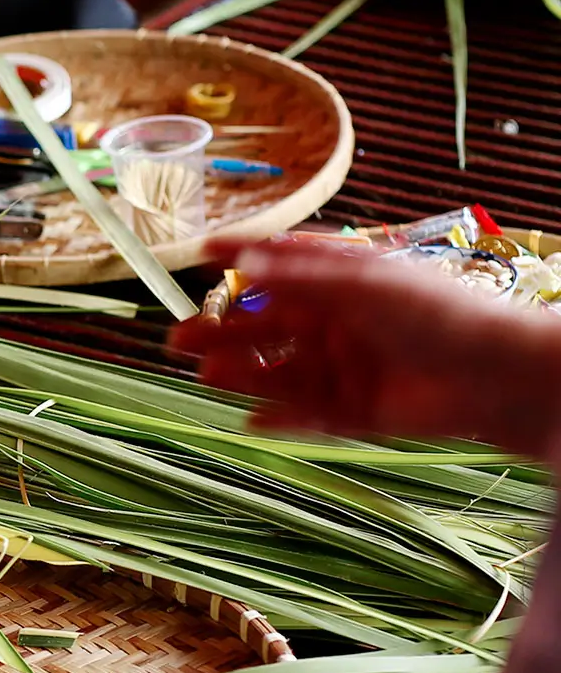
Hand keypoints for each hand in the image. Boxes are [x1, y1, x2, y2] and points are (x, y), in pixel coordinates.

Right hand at [169, 239, 560, 456]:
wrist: (495, 375)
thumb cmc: (437, 312)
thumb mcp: (365, 281)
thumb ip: (303, 274)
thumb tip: (242, 261)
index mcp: (341, 283)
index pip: (279, 267)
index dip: (239, 258)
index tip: (197, 252)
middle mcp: (337, 323)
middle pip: (266, 326)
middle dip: (222, 331)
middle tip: (177, 338)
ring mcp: (344, 367)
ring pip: (278, 371)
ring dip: (241, 373)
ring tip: (205, 375)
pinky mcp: (354, 411)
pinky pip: (304, 414)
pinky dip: (277, 418)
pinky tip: (248, 420)